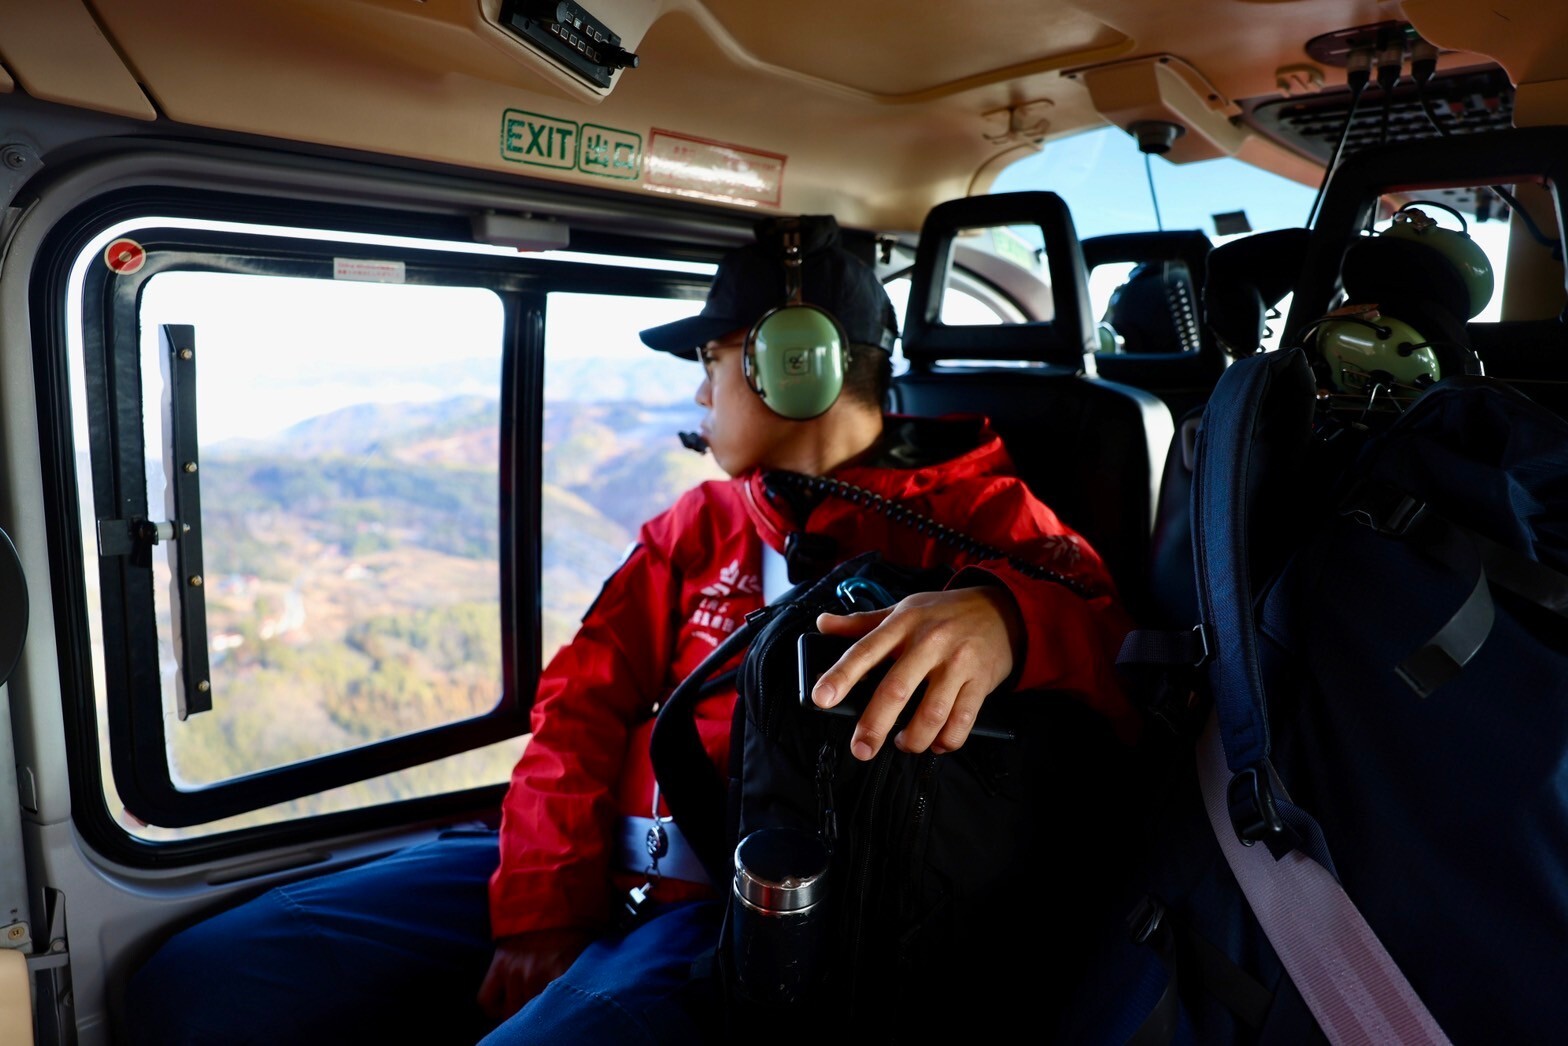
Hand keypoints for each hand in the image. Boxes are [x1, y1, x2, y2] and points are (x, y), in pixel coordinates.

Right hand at [477, 928, 594, 1021]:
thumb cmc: (574, 923)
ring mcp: (515, 972)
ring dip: (518, 1013)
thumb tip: (590, 996)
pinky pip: (487, 1000)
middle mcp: (537, 976)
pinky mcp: (498, 965)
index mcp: (563, 973)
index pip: (557, 1010)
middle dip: (538, 1016)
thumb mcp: (587, 949)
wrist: (548, 893)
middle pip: (532, 1015)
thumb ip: (583, 976)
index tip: (561, 1017)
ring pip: (510, 1013)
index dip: (558, 1016)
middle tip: (543, 1013)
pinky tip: (504, 1005)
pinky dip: (493, 1007)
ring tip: (526, 1009)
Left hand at [811, 584, 1023, 760]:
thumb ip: (862, 623)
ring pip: (932, 713)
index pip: (865, 651)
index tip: (821, 699)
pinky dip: (946, 741)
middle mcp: (928, 643)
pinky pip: (962, 722)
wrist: (1001, 609)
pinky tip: (935, 743)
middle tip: (861, 748)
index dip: (841, 676)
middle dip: (874, 725)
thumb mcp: (903, 609)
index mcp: (902, 624)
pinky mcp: (980, 682)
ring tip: (902, 743)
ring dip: (913, 739)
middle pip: (896, 690)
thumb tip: (822, 624)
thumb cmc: (944, 613)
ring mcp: (957, 663)